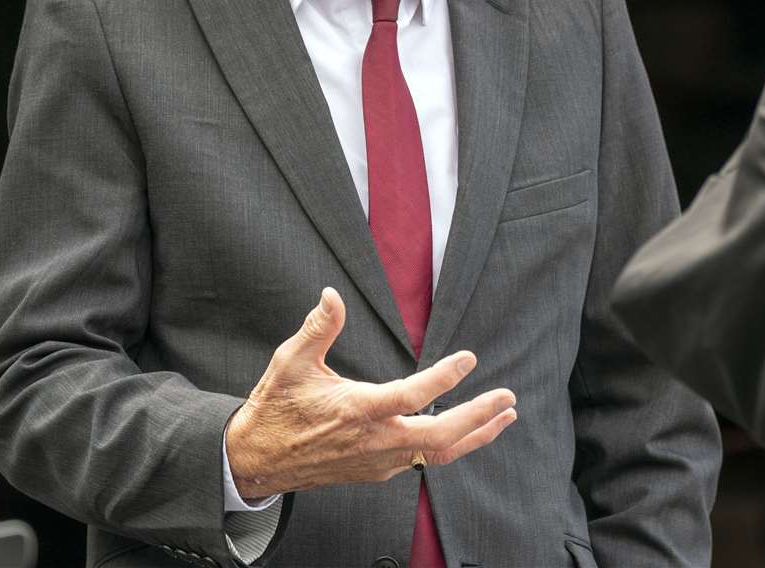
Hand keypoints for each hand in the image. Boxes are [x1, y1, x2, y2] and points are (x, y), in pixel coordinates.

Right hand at [225, 288, 516, 499]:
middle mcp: (374, 441)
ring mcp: (379, 461)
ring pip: (438, 454)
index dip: (445, 377)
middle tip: (507, 397)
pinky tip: (467, 430)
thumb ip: (317, 328)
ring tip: (505, 416)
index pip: (413, 396)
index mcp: (357, 411)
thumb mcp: (290, 362)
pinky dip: (452, 445)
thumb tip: (332, 294)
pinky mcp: (377, 470)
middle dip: (478, 417)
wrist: (256, 461)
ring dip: (475, 435)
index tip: (470, 358)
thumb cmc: (275, 408)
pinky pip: (424, 460)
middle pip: (440, 437)